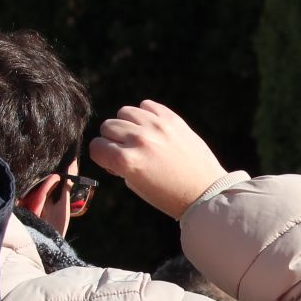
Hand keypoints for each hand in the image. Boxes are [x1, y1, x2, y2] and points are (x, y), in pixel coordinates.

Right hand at [87, 100, 227, 217]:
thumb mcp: (135, 185)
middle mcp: (139, 140)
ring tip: (140, 140)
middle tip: (128, 152)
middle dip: (113, 140)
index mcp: (127, 161)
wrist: (205, 192)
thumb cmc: (169, 195)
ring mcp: (157, 127)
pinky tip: (153, 131)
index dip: (101, 156)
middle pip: (108, 126)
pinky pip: (146, 105)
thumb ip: (119, 162)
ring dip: (128, 125)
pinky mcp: (173, 119)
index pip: (96, 146)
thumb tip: (112, 146)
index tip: (112, 162)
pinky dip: (145, 115)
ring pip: (124, 112)